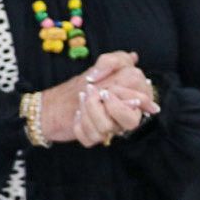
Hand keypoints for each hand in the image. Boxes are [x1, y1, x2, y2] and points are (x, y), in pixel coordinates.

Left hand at [37, 51, 157, 146]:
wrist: (55, 100)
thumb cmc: (87, 81)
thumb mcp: (104, 62)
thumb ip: (114, 60)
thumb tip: (125, 66)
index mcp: (135, 98)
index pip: (143, 101)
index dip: (124, 94)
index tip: (105, 89)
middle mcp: (126, 116)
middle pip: (130, 122)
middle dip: (107, 104)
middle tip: (90, 91)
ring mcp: (112, 129)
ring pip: (106, 129)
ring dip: (88, 110)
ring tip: (81, 99)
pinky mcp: (95, 138)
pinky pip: (91, 138)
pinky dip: (78, 124)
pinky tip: (77, 114)